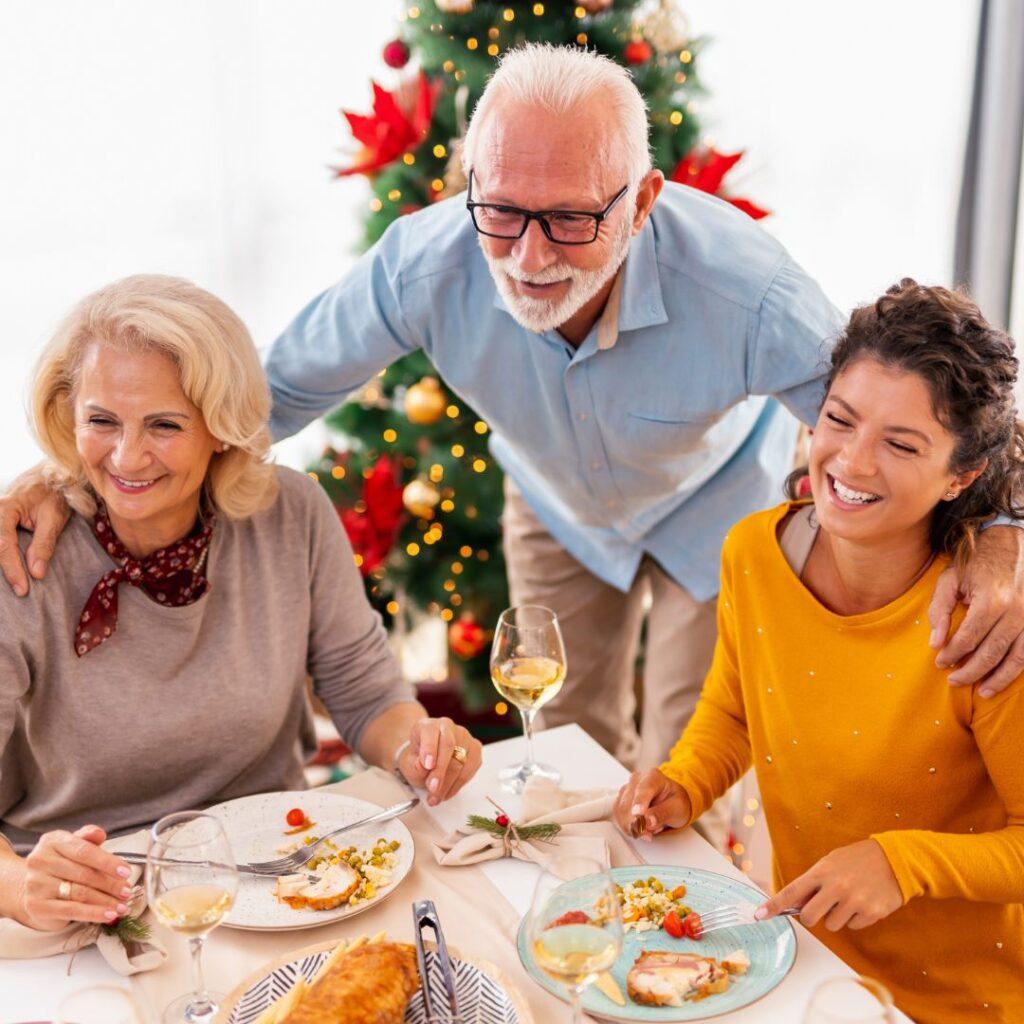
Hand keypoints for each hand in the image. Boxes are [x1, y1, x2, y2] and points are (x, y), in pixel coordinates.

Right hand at [0, 464, 69, 595]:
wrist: (52, 475)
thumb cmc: (55, 493)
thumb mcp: (54, 517)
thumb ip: (44, 544)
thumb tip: (36, 573)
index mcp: (5, 509)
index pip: (4, 545)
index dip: (13, 569)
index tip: (23, 589)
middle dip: (3, 570)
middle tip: (19, 592)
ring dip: (2, 564)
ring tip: (15, 585)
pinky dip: (2, 556)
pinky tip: (10, 571)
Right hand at [20, 825, 132, 930]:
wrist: (32, 887)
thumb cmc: (61, 864)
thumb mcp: (74, 846)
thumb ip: (88, 839)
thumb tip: (99, 833)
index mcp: (52, 841)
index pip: (84, 851)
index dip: (107, 862)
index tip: (126, 871)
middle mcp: (40, 861)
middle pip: (84, 874)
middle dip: (111, 884)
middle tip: (127, 891)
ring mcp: (36, 884)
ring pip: (80, 893)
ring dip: (106, 901)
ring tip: (122, 905)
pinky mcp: (36, 906)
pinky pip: (71, 911)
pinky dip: (93, 914)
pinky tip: (109, 915)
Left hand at [399, 717, 481, 805]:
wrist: (428, 760)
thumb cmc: (418, 759)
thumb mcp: (409, 763)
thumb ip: (414, 765)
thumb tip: (421, 767)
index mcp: (428, 725)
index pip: (430, 731)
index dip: (430, 748)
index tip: (427, 766)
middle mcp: (447, 726)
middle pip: (448, 746)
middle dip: (440, 771)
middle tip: (433, 788)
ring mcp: (464, 736)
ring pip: (461, 760)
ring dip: (449, 783)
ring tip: (436, 797)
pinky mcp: (475, 749)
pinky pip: (470, 768)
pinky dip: (458, 784)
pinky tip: (447, 792)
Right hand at [613, 768, 691, 840]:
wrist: (670, 801)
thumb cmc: (675, 802)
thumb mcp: (677, 808)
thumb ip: (663, 813)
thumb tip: (649, 821)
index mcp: (653, 776)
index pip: (644, 788)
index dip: (640, 802)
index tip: (638, 814)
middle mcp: (636, 779)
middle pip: (628, 802)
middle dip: (636, 822)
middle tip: (648, 834)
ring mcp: (626, 789)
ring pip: (620, 810)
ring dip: (632, 826)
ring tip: (648, 831)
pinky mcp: (620, 800)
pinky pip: (618, 815)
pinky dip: (627, 826)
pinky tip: (639, 829)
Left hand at [755, 839, 902, 931]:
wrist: (894, 859)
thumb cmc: (857, 860)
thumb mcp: (831, 862)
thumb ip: (814, 882)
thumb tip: (797, 904)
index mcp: (822, 871)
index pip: (791, 892)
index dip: (773, 905)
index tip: (760, 915)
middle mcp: (836, 887)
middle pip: (809, 917)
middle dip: (811, 916)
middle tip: (821, 906)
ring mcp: (854, 901)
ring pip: (831, 925)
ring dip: (836, 917)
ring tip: (848, 899)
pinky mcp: (871, 913)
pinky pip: (853, 927)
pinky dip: (854, 918)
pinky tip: (862, 902)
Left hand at [928, 526, 1023, 694]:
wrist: (1014, 546)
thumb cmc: (977, 563)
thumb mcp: (950, 579)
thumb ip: (939, 610)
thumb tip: (935, 643)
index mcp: (991, 600)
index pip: (968, 639)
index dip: (952, 654)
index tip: (940, 663)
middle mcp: (1016, 612)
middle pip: (991, 652)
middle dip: (970, 671)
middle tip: (953, 680)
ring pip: (1015, 658)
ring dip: (997, 678)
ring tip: (981, 691)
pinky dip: (1017, 668)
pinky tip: (1003, 678)